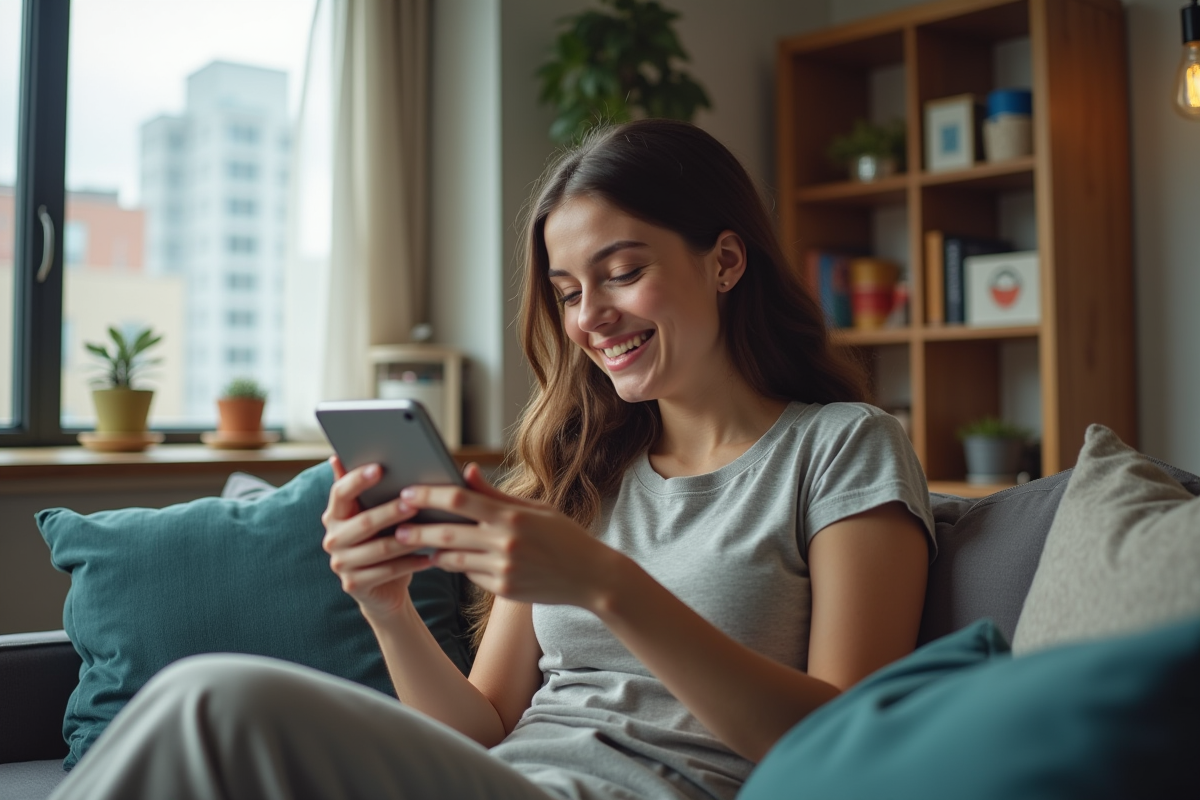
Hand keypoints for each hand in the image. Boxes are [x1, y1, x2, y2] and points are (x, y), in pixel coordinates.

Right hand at [321, 457, 434, 617]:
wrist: (384, 587)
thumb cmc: (382, 540)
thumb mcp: (373, 513)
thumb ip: (362, 489)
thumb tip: (339, 455)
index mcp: (335, 515)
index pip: (340, 492)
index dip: (358, 480)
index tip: (380, 468)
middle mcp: (332, 538)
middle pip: (364, 522)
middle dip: (391, 511)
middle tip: (415, 502)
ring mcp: (340, 564)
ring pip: (379, 548)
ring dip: (407, 539)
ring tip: (430, 530)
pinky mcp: (353, 584)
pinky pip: (387, 571)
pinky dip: (411, 563)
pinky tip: (430, 557)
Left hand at [397, 464, 623, 608]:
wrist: (590, 577)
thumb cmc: (563, 536)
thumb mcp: (535, 508)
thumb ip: (495, 494)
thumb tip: (464, 472)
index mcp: (512, 516)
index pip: (460, 501)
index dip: (429, 496)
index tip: (408, 493)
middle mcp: (506, 542)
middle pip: (447, 534)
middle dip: (417, 530)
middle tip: (395, 525)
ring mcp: (504, 569)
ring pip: (453, 559)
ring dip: (429, 552)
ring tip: (411, 543)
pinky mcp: (503, 589)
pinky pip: (470, 576)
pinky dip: (455, 566)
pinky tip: (443, 560)